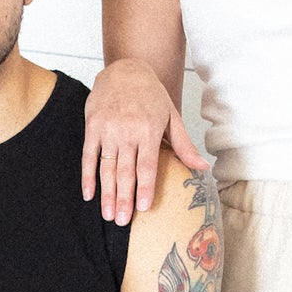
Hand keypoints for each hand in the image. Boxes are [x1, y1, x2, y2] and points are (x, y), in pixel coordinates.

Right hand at [83, 59, 208, 224]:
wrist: (125, 70)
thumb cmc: (151, 95)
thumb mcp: (171, 117)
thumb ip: (184, 145)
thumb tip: (203, 167)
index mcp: (148, 130)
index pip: (146, 165)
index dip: (144, 187)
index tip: (143, 208)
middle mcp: (127, 131)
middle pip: (125, 171)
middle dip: (123, 197)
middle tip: (122, 221)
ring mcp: (107, 130)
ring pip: (106, 167)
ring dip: (106, 193)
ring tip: (108, 214)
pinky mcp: (92, 127)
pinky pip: (88, 156)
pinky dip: (88, 177)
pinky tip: (89, 194)